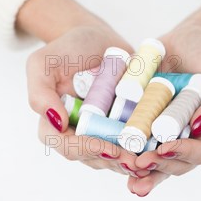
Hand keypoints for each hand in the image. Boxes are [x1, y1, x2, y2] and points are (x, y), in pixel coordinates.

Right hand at [20, 0, 146, 176]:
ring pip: (114, 158)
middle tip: (135, 160)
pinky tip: (161, 150)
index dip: (87, 150)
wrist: (97, 39)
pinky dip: (145, 150)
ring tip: (149, 160)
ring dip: (131, 162)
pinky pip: (132, 145)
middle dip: (114, 161)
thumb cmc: (66, 49)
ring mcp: (102, 133)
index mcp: (55, 125)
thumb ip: (39, 92)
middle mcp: (78, 135)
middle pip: (93, 158)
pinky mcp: (123, 128)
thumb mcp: (43, 63)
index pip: (67, 146)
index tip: (108, 148)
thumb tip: (57, 122)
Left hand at [129, 25, 200, 194]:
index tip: (166, 147)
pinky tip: (115, 162)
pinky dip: (127, 158)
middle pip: (178, 163)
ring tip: (128, 174)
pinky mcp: (148, 130)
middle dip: (159, 167)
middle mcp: (193, 142)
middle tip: (140, 163)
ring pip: (157, 164)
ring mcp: (169, 138)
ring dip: (143, 174)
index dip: (186, 153)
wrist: (185, 41)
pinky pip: (138, 148)